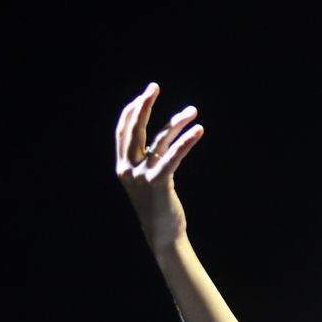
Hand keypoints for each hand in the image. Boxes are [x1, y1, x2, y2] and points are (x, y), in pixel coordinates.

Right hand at [115, 82, 203, 250]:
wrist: (162, 235)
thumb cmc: (159, 206)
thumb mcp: (149, 179)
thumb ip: (150, 159)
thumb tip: (162, 139)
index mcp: (122, 167)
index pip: (122, 131)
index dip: (132, 110)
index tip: (145, 95)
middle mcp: (127, 169)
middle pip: (134, 129)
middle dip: (144, 105)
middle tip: (154, 87)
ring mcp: (141, 176)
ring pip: (159, 140)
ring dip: (176, 122)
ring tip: (192, 111)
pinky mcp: (158, 183)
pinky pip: (173, 156)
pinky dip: (186, 141)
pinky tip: (198, 130)